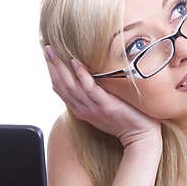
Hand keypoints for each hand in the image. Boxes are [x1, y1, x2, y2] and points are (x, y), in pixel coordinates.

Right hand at [43, 45, 161, 148]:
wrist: (140, 137)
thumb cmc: (125, 121)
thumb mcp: (103, 108)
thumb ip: (94, 96)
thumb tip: (89, 79)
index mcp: (81, 110)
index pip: (61, 89)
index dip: (52, 72)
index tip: (48, 56)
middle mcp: (83, 109)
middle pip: (61, 85)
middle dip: (52, 66)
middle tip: (46, 48)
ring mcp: (93, 107)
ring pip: (70, 85)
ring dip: (60, 67)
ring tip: (54, 51)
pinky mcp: (105, 105)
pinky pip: (89, 88)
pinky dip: (81, 74)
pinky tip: (74, 62)